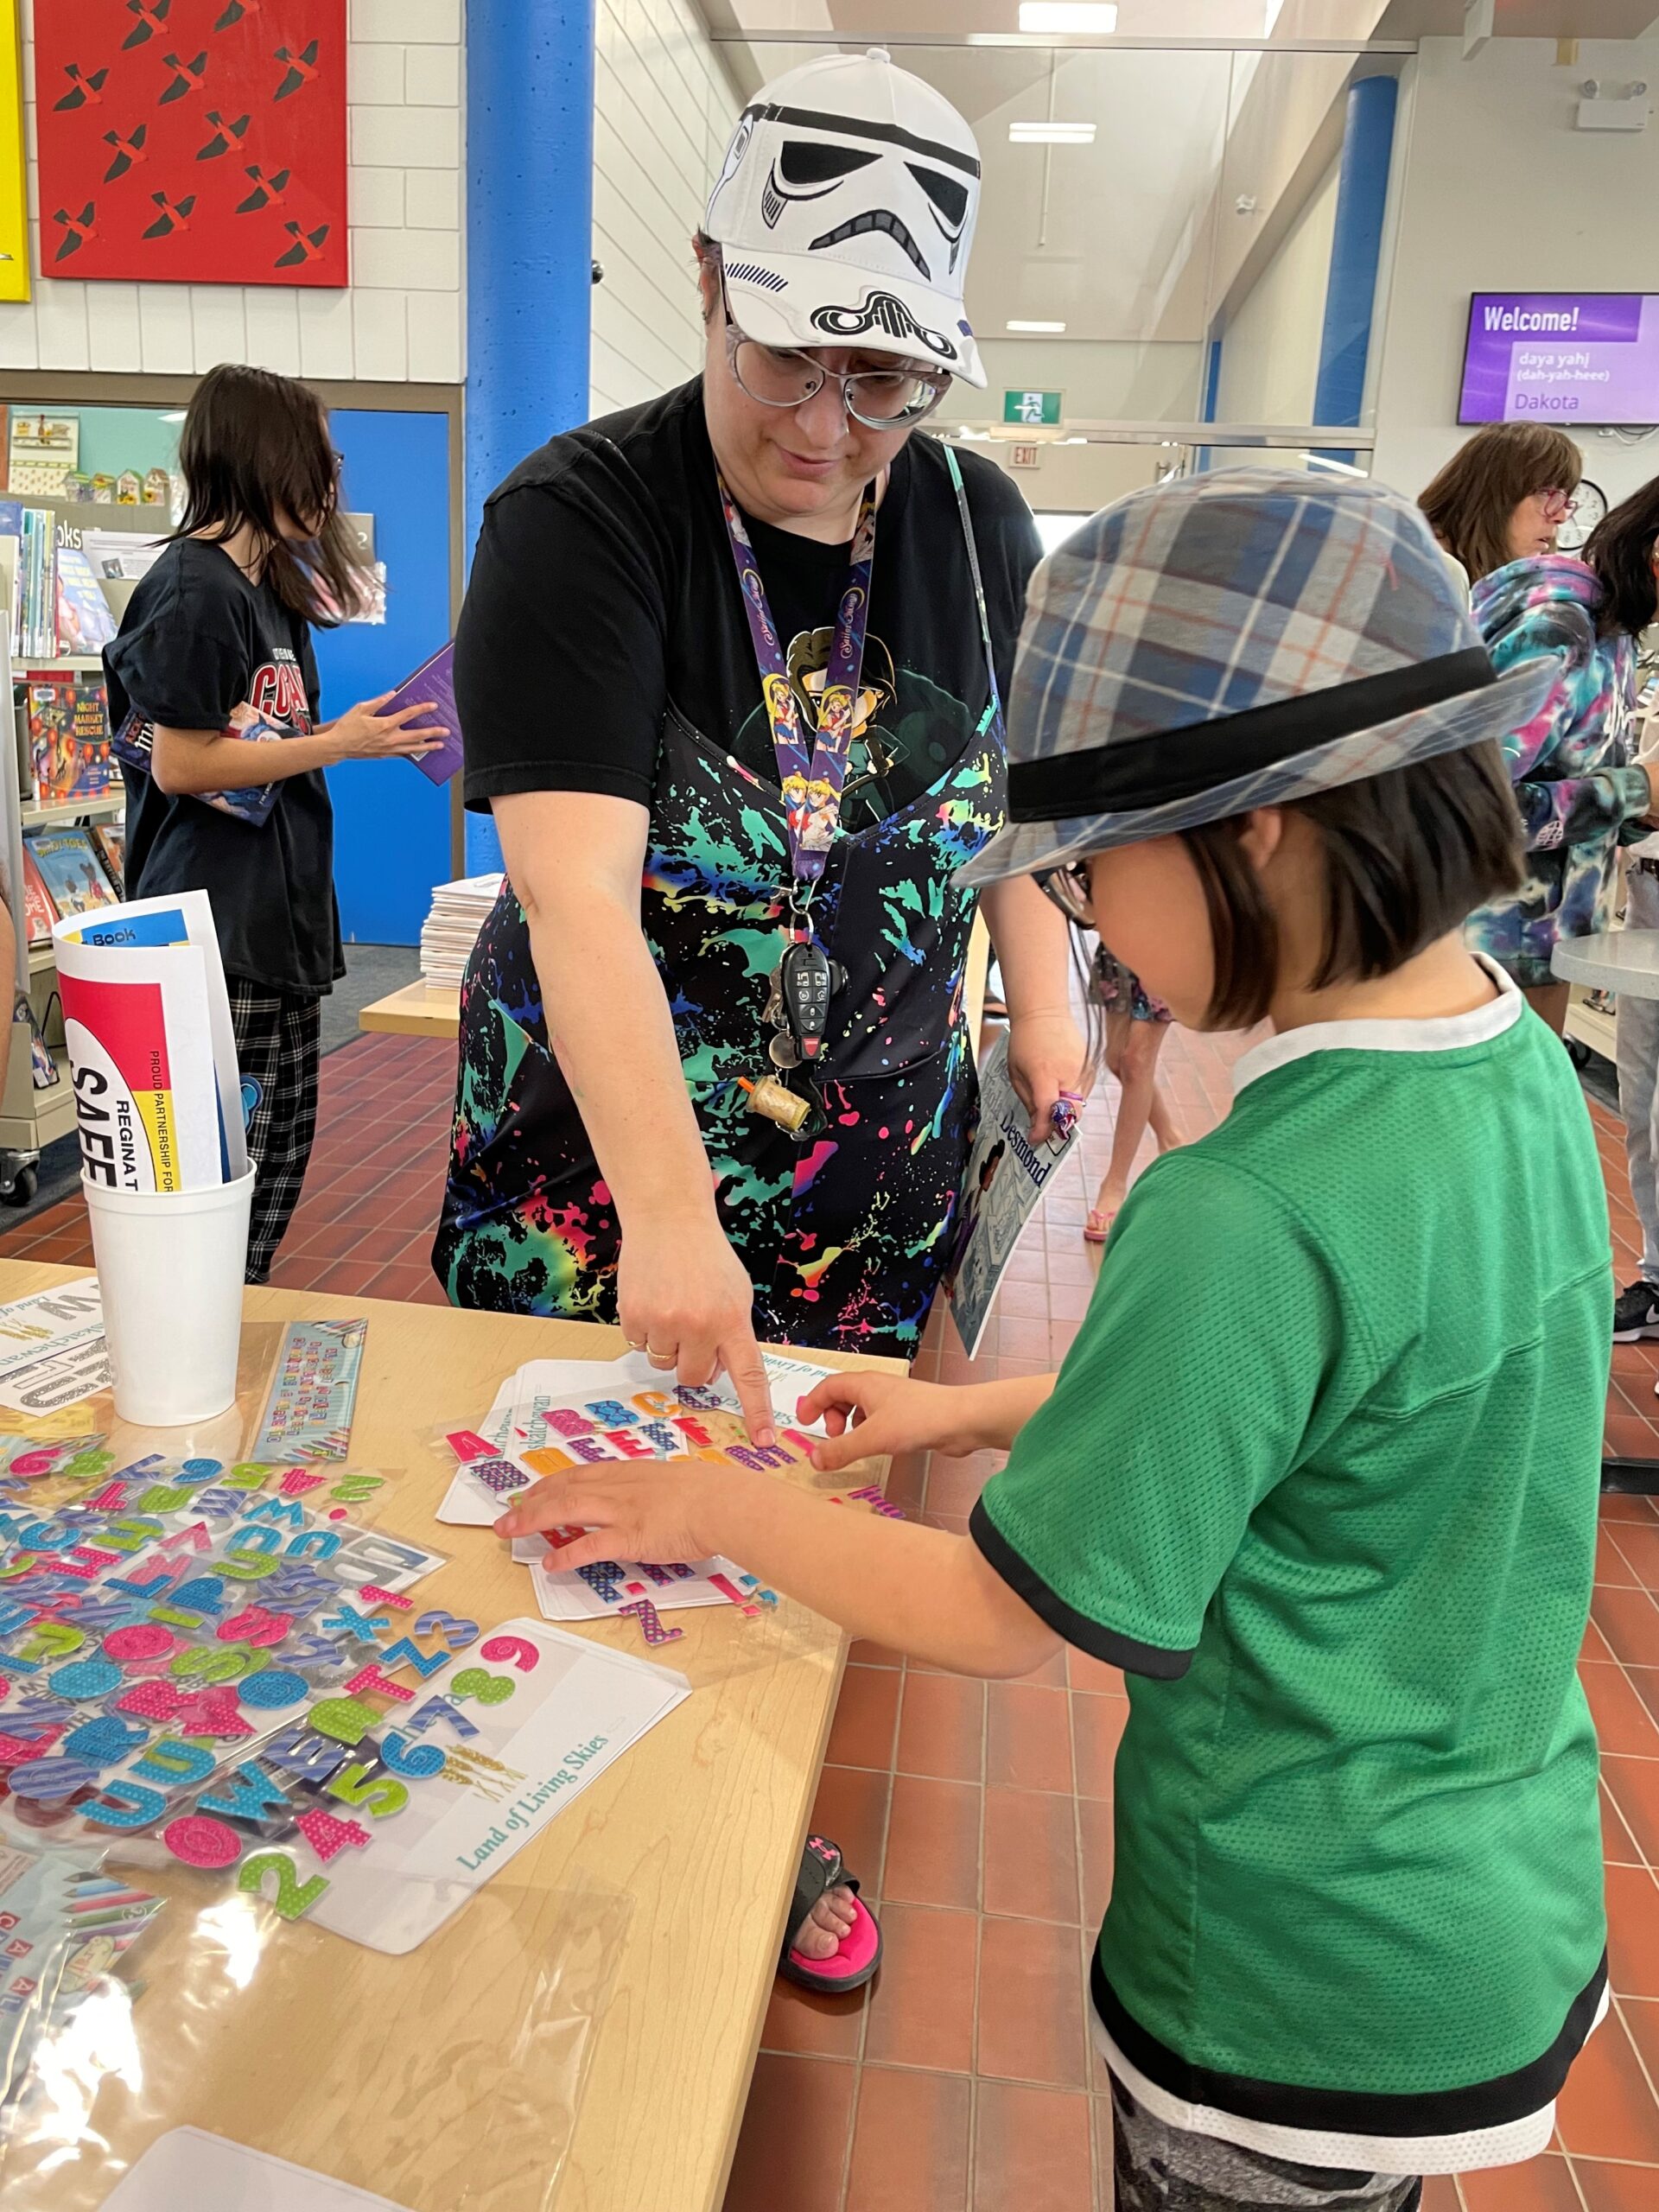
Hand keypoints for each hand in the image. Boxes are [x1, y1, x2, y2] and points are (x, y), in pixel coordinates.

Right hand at [326, 693, 445, 764]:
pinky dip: (414, 752)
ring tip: (441, 746)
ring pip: (413, 748)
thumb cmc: (347, 727)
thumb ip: (379, 702)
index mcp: (384, 724)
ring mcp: (388, 749)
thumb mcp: (361, 709)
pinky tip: (421, 751)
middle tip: (446, 731)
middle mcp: (389, 738)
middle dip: (433, 732)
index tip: (433, 706)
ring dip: (428, 746)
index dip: (422, 709)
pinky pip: (403, 754)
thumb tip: (393, 695)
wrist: (338, 746)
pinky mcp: (385, 755)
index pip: (408, 715)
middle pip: (416, 735)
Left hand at [494, 1457, 726, 1569]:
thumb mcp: (675, 1483)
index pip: (579, 1475)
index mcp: (630, 1473)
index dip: (550, 1484)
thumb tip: (651, 1501)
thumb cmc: (710, 1494)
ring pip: (566, 1510)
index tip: (532, 1491)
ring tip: (510, 1532)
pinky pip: (589, 1546)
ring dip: (533, 1521)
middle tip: (506, 1516)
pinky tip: (549, 1562)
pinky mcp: (629, 1538)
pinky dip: (566, 1554)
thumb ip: (655, 1491)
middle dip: (530, 1503)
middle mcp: (619, 1488)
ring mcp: (621, 1512)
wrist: (723, 1503)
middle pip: (563, 1491)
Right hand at [617, 1211, 775, 1446]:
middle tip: (692, 1330)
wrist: (668, 1219)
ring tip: (671, 1304)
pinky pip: (638, 1344)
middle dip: (692, 1363)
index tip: (763, 1441)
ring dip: (667, 1343)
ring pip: (662, 1362)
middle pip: (693, 1377)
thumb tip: (716, 1375)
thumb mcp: (736, 1294)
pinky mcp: (634, 1316)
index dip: (756, 1412)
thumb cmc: (707, 1258)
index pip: (749, 1376)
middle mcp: (700, 1325)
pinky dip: (644, 1328)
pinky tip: (652, 1298)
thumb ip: (732, 1335)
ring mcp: (664, 1322)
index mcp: (732, 1321)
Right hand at [797, 1370, 1004, 1474]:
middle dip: (832, 1417)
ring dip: (850, 1426)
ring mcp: (894, 1401)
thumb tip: (813, 1460)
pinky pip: (878, 1420)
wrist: (961, 1420)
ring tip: (854, 1446)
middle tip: (834, 1439)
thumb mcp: (873, 1437)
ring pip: (861, 1409)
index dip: (812, 1403)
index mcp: (864, 1384)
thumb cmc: (917, 1420)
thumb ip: (841, 1450)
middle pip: (842, 1396)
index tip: (803, 1424)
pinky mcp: (908, 1415)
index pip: (828, 1387)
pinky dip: (869, 1432)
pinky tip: (878, 1448)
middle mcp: (877, 1387)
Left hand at [1005, 1009, 1087, 1143]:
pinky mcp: (1090, 1068)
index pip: (1049, 1110)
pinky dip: (1071, 1098)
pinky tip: (1059, 1088)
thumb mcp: (1016, 1073)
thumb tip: (1038, 1125)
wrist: (1045, 1013)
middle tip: (1044, 1130)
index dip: (1043, 1129)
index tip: (1035, 1138)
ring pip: (1079, 1105)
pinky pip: (1083, 1093)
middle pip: (1070, 1113)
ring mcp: (1083, 1070)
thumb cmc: (1025, 1041)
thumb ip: (1028, 1100)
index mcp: (1045, 1073)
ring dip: (1065, 1112)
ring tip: (1050, 1106)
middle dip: (1058, 1126)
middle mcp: (1069, 1073)